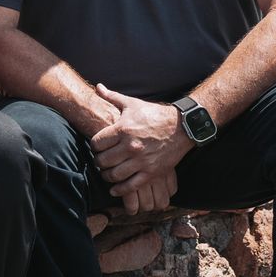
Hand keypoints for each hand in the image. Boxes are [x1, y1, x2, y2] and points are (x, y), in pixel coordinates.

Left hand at [88, 85, 190, 210]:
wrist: (181, 127)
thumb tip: (98, 87)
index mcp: (123, 129)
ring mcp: (142, 161)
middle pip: (103, 160)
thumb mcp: (132, 104)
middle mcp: (131, 146)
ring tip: (107, 173)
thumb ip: (112, 97)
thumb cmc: (154, 114)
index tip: (97, 147)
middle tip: (100, 161)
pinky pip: (131, 186)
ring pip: (115, 175)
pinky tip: (115, 189)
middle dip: (99, 162)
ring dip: (107, 176)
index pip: (97, 143)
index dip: (94, 146)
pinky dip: (120, 190)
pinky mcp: (152, 172)